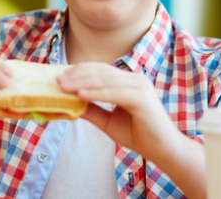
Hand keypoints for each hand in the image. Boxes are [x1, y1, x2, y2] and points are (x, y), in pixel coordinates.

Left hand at [57, 62, 179, 161]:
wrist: (163, 150)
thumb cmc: (138, 134)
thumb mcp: (107, 120)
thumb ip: (90, 110)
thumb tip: (67, 104)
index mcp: (127, 81)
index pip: (100, 70)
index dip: (79, 71)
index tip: (60, 75)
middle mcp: (134, 79)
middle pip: (100, 72)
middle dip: (76, 75)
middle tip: (57, 80)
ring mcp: (140, 86)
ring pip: (105, 80)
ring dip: (82, 82)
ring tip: (64, 86)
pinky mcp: (142, 98)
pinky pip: (114, 93)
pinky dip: (96, 93)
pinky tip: (81, 94)